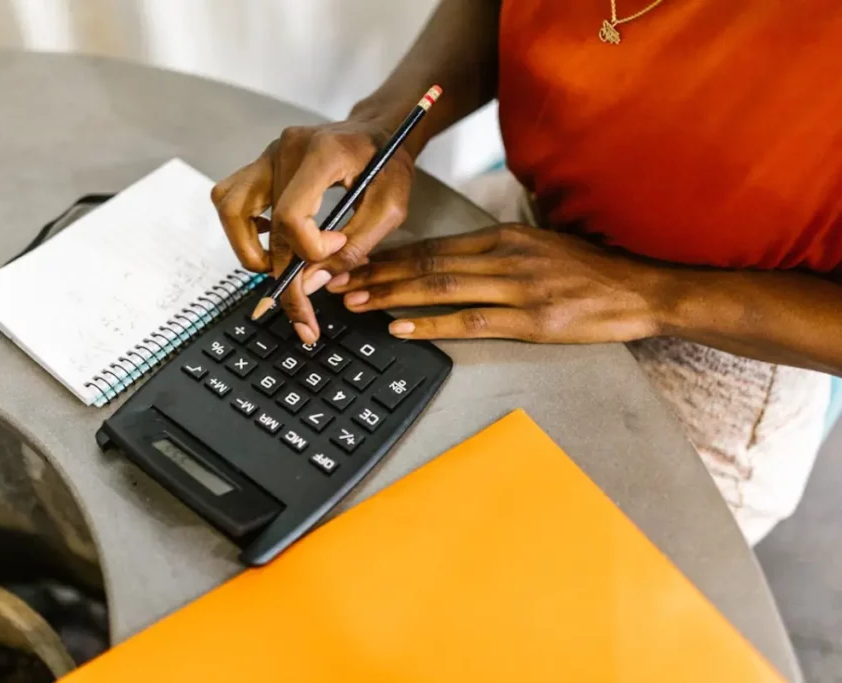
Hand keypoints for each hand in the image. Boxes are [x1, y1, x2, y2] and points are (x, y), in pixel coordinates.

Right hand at [210, 119, 414, 342]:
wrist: (379, 130)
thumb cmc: (387, 164)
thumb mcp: (390, 208)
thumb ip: (354, 247)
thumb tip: (312, 284)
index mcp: (322, 154)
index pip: (291, 215)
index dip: (309, 248)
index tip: (335, 248)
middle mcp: (286, 150)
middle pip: (267, 225)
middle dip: (284, 277)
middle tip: (302, 315)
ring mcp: (268, 154)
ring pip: (231, 209)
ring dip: (248, 250)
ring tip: (277, 274)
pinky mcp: (261, 164)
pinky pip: (231, 199)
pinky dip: (243, 228)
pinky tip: (271, 241)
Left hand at [326, 224, 667, 342]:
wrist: (642, 290)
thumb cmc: (589, 270)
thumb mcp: (540, 245)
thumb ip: (496, 251)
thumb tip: (449, 261)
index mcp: (505, 236)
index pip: (433, 245)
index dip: (388, 255)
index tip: (355, 262)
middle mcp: (506, 256)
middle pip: (428, 264)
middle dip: (376, 273)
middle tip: (336, 281)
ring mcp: (519, 288)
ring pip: (441, 288)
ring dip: (392, 296)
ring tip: (356, 302)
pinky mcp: (533, 321)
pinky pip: (473, 322)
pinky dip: (432, 325)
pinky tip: (402, 328)